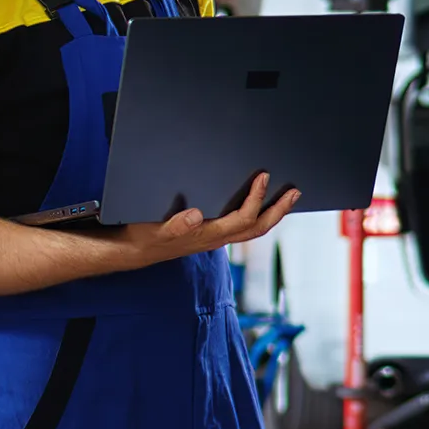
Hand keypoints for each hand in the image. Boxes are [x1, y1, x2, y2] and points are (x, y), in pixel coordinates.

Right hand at [117, 173, 298, 268]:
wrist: (133, 251)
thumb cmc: (145, 238)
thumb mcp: (155, 230)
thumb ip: (174, 226)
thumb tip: (195, 215)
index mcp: (209, 236)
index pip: (243, 219)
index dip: (256, 199)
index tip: (263, 177)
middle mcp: (218, 239)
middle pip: (258, 228)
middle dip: (279, 210)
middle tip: (295, 191)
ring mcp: (216, 238)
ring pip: (253, 229)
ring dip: (273, 213)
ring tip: (288, 197)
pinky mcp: (212, 235)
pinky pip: (243, 227)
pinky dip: (258, 215)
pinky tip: (261, 204)